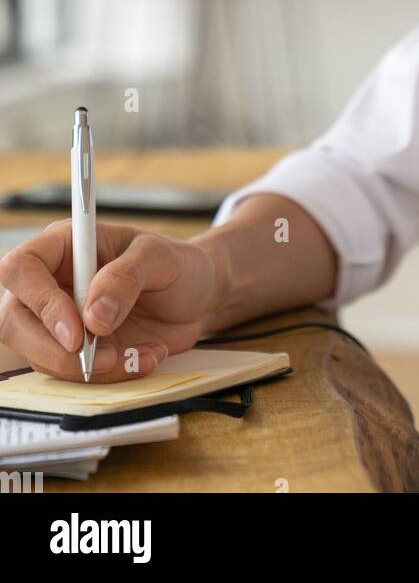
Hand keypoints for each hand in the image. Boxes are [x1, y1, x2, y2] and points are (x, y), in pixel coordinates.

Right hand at [0, 219, 219, 382]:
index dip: (39, 301)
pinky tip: (144, 358)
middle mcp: (53, 283)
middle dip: (52, 350)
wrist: (197, 297)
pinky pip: (72, 376)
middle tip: (100, 360)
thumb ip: (127, 277)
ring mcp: (60, 320)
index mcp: (65, 246)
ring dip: (89, 368)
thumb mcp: (161, 258)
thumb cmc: (176, 266)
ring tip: (140, 352)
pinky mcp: (76, 351)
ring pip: (40, 356)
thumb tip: (94, 315)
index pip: (21, 267)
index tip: (77, 331)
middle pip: (14, 320)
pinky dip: (109, 377)